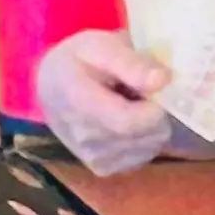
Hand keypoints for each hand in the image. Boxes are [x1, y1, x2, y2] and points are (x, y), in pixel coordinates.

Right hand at [37, 30, 175, 175]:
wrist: (51, 84)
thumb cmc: (79, 60)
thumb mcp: (101, 46)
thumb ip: (131, 63)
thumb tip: (163, 80)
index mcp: (78, 103)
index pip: (128, 121)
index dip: (155, 108)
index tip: (160, 89)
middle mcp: (83, 138)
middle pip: (145, 135)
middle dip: (157, 111)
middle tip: (143, 91)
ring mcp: (93, 158)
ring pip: (150, 146)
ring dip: (152, 125)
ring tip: (131, 104)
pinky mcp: (103, 168)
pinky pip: (142, 156)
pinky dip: (144, 138)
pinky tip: (127, 121)